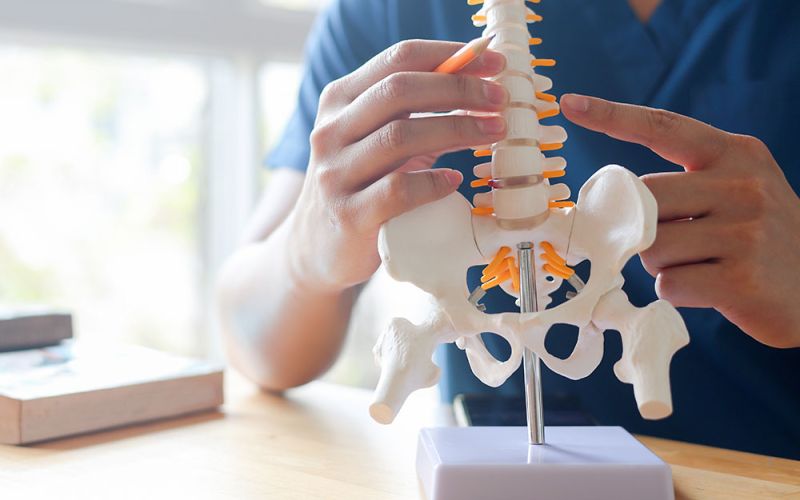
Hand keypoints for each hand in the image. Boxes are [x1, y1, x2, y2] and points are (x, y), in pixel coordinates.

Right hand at [289, 40, 507, 290]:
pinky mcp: (349, 215)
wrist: (316, 248)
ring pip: (400, 136)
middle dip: (458, 89)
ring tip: (493, 132)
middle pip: (399, 90)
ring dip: (457, 128)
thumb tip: (478, 85)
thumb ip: (414, 112)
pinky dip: (433, 182)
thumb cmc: (360, 186)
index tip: (493, 63)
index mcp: (339, 100)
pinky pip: (398, 190)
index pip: (397, 59)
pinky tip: (455, 181)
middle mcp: (331, 131)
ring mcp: (335, 173)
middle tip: (499, 99)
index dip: (450, 55)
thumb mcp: (376, 140)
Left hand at [561, 94, 799, 347]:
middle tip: (678, 243)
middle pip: (644, 199)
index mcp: (736, 154)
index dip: (613, 116)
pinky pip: (670, 285)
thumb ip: (686, 186)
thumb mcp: (740, 191)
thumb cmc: (762, 238)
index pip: (665, 126)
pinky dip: (679, 293)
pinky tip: (713, 289)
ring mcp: (745, 233)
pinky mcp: (741, 279)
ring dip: (661, 265)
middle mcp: (743, 185)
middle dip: (643, 227)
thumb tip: (618, 205)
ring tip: (702, 266)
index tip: (570, 103)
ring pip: (651, 248)